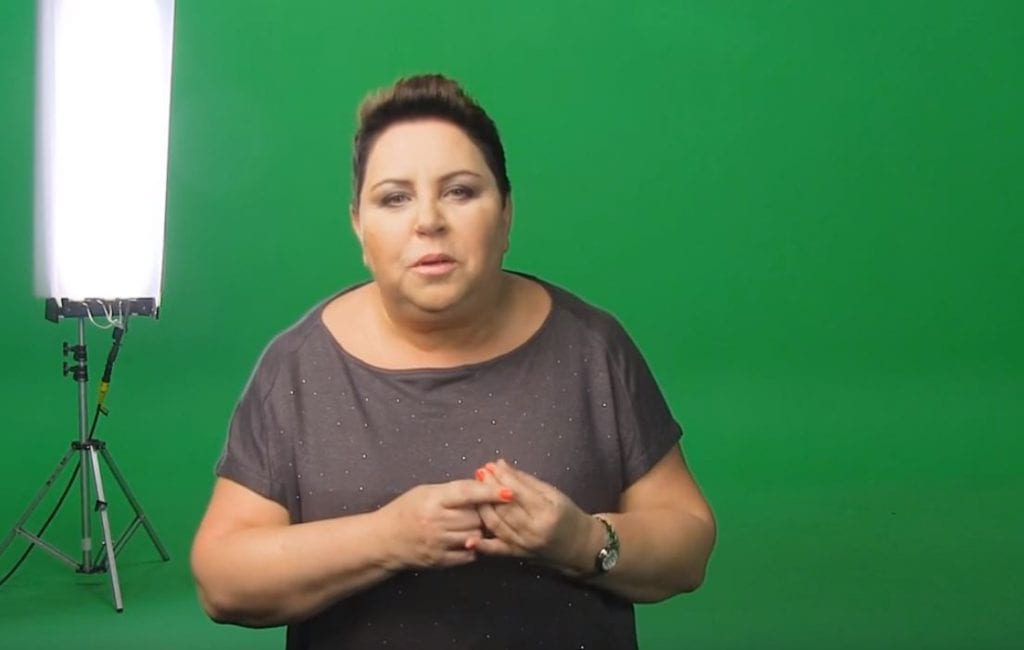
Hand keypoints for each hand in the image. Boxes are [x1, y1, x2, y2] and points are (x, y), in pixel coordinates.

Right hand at [379, 480, 513, 570]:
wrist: (383, 540)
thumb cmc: (405, 510)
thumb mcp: (425, 492)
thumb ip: (452, 490)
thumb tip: (483, 485)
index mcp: (433, 500)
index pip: (468, 493)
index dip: (490, 492)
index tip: (510, 492)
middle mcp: (436, 521)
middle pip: (476, 516)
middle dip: (486, 513)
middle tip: (490, 509)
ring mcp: (438, 543)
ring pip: (475, 535)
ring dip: (481, 530)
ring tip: (479, 524)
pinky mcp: (439, 560)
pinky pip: (469, 555)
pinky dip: (474, 547)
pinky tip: (470, 540)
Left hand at [469, 460, 600, 575]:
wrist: (578, 546)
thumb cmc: (567, 515)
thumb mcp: (553, 493)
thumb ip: (525, 480)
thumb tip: (500, 464)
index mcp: (547, 512)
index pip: (519, 492)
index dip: (503, 478)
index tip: (490, 465)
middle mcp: (534, 531)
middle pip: (505, 508)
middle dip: (489, 488)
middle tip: (478, 473)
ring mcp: (524, 545)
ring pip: (497, 525)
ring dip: (482, 506)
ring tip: (474, 490)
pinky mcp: (517, 555)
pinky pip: (497, 550)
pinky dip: (482, 546)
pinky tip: (469, 539)